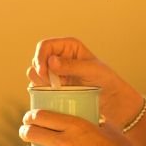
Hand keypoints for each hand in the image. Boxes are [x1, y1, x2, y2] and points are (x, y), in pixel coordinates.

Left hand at [19, 109, 140, 145]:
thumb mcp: (105, 125)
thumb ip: (92, 119)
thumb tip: (87, 112)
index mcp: (74, 125)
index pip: (40, 116)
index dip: (31, 116)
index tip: (30, 117)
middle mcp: (64, 142)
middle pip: (31, 134)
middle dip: (25, 132)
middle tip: (26, 132)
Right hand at [26, 37, 143, 128]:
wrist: (111, 98)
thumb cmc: (105, 80)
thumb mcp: (91, 70)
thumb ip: (71, 65)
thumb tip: (51, 61)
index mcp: (68, 46)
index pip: (45, 46)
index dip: (40, 57)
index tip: (44, 72)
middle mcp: (59, 56)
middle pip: (36, 59)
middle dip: (39, 71)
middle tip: (51, 84)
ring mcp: (54, 72)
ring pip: (34, 72)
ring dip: (40, 81)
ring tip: (55, 89)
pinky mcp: (53, 85)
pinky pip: (38, 86)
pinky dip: (41, 90)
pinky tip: (53, 94)